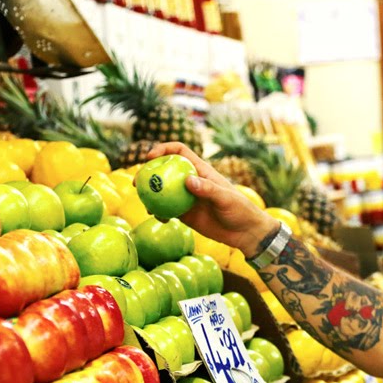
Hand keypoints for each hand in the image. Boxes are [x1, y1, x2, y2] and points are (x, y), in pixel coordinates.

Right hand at [146, 142, 273, 255]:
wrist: (245, 232)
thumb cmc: (240, 210)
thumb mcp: (226, 199)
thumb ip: (208, 189)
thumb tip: (188, 181)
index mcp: (201, 170)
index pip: (179, 152)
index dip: (163, 150)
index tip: (149, 157)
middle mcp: (191, 181)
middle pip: (165, 170)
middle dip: (148, 172)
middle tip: (138, 183)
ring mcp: (187, 197)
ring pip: (163, 191)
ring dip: (150, 194)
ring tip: (145, 203)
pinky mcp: (186, 214)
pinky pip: (167, 210)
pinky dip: (160, 212)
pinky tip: (159, 218)